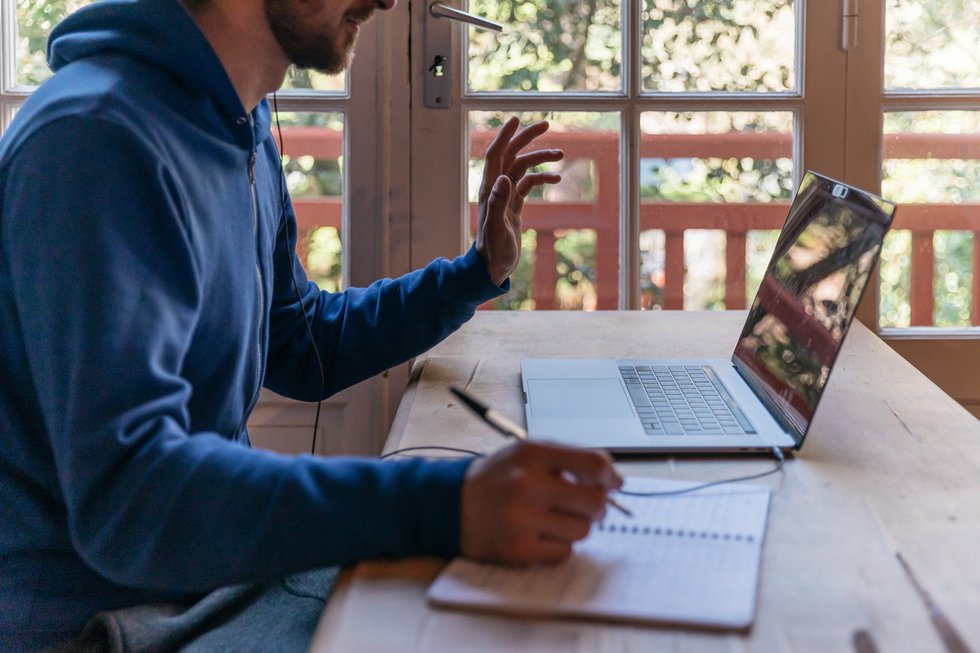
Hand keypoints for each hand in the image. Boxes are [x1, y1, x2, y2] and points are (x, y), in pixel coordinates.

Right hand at [460, 440, 622, 564]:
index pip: (593, 464)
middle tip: (591, 507)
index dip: (612, 476)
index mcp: (533, 455)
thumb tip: (610, 480)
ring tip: (556, 519)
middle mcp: (527, 485)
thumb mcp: (526, 454)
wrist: (450, 504)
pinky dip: (558, 545)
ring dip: (576, 526)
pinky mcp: (517, 549)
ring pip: (582, 530)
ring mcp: (522, 519)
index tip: (615, 484)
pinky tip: (540, 534)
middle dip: (600, 507)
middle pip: (595, 502)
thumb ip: (567, 461)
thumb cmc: (496, 479)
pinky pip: (563, 552)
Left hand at [475, 117, 564, 285]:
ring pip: (523, 168)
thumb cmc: (493, 250)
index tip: (516, 119)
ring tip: (561, 155)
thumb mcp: (496, 228)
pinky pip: (529, 185)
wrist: (493, 268)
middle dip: (527, 138)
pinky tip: (557, 180)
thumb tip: (504, 178)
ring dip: (541, 159)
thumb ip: (498, 202)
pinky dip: (542, 179)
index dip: (504, 136)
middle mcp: (497, 188)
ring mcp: (506, 196)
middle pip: (511, 155)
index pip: (495, 154)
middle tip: (546, 125)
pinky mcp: (515, 206)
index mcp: (490, 189)